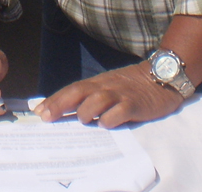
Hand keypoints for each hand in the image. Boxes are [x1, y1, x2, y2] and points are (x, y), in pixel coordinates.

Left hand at [34, 62, 182, 127]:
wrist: (162, 77)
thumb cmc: (132, 86)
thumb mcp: (109, 87)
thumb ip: (91, 96)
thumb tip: (68, 110)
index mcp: (97, 83)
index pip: (71, 89)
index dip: (54, 100)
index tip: (38, 111)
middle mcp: (105, 86)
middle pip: (78, 92)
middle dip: (60, 104)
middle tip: (47, 117)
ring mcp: (120, 94)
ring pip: (96, 100)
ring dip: (86, 111)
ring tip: (83, 120)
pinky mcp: (135, 104)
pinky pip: (119, 111)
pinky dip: (110, 118)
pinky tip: (106, 124)